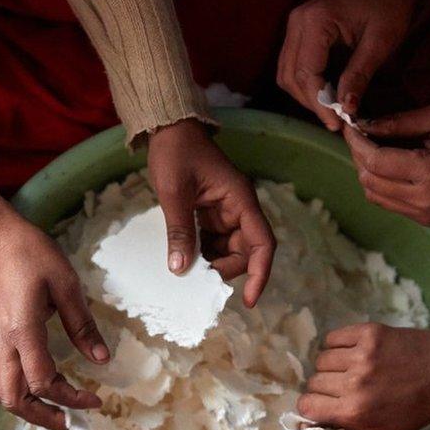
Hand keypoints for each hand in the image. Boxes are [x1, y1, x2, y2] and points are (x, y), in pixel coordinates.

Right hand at [0, 178, 108, 429]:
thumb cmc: (31, 253)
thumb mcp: (67, 285)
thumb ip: (83, 325)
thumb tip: (101, 360)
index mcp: (22, 331)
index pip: (42, 382)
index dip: (70, 397)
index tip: (96, 399)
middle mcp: (4, 342)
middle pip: (14, 399)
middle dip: (43, 417)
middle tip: (74, 423)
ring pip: (5, 391)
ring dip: (32, 408)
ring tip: (61, 412)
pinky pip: (6, 375)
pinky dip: (26, 391)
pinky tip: (48, 386)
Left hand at [148, 119, 274, 306]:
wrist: (167, 128)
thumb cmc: (175, 152)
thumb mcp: (174, 192)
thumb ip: (180, 230)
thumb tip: (180, 269)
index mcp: (240, 200)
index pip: (262, 243)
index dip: (260, 274)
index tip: (248, 301)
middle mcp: (238, 209)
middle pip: (245, 252)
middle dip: (225, 270)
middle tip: (198, 282)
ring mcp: (225, 213)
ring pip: (228, 250)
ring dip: (211, 264)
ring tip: (186, 272)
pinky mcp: (210, 215)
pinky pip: (211, 242)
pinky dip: (200, 254)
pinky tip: (182, 259)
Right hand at [278, 0, 417, 129]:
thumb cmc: (389, 7)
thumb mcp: (380, 42)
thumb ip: (360, 75)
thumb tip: (346, 110)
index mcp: (316, 21)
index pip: (307, 74)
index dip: (319, 104)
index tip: (337, 124)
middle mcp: (297, 23)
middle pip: (291, 77)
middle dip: (312, 103)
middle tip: (336, 120)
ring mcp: (294, 27)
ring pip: (287, 75)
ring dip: (306, 97)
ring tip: (332, 110)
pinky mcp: (298, 34)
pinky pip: (292, 68)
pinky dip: (306, 86)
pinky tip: (327, 94)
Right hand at [298, 318, 429, 429]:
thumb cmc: (415, 408)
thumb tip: (315, 422)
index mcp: (355, 412)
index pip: (307, 406)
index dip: (311, 406)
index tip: (320, 405)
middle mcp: (353, 383)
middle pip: (313, 382)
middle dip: (322, 388)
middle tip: (339, 388)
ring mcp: (360, 355)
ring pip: (321, 360)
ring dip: (329, 367)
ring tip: (346, 370)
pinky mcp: (366, 333)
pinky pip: (332, 338)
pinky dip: (336, 346)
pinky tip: (350, 353)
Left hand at [346, 106, 429, 224]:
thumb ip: (397, 123)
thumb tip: (361, 126)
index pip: (376, 161)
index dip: (356, 143)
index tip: (349, 126)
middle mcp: (425, 199)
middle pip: (370, 180)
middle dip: (358, 155)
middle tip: (358, 135)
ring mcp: (425, 213)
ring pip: (373, 195)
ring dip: (365, 171)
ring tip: (371, 148)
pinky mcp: (424, 219)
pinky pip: (387, 202)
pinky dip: (379, 183)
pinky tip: (386, 164)